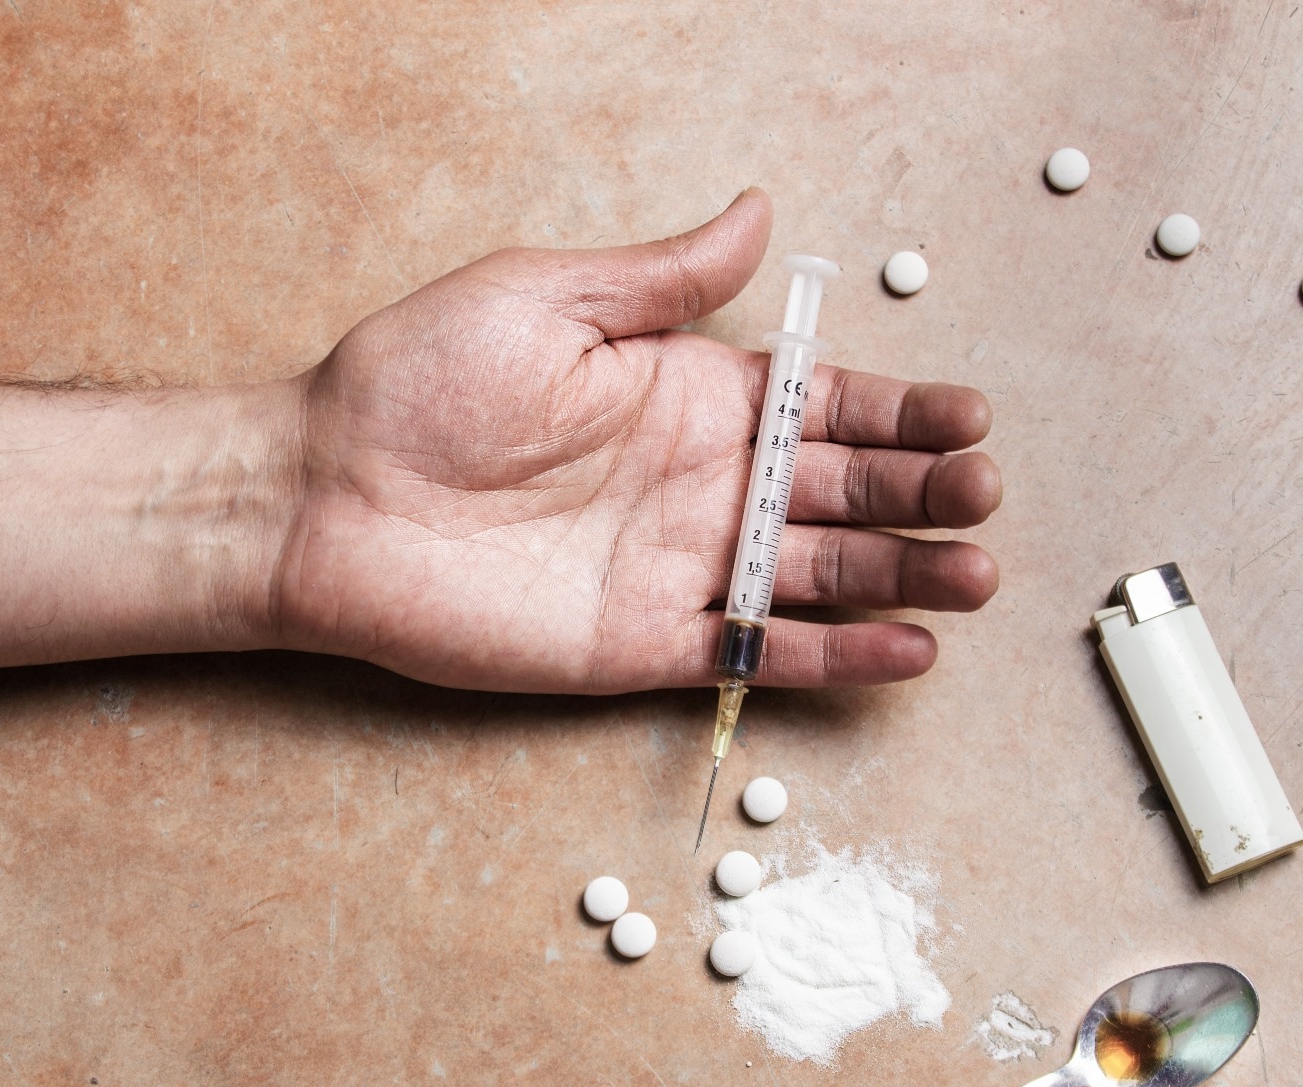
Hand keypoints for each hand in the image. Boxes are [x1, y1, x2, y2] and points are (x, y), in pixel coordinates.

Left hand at [280, 189, 1001, 692]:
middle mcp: (698, 482)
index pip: (824, 404)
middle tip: (981, 495)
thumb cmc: (413, 383)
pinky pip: (757, 653)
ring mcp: (677, 568)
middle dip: (922, 494)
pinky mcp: (642, 645)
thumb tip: (758, 215)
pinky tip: (904, 651)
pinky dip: (833, 656)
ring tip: (973, 577)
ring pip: (818, 576)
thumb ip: (660, 277)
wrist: (321, 495)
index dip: (901, 413)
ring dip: (902, 578)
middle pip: (841, 492)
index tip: (967, 418)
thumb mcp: (542, 297)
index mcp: (686, 394)